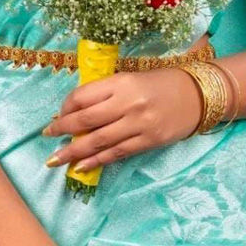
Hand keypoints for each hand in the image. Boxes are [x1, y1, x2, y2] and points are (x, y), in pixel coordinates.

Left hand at [43, 67, 204, 172]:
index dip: (66, 107)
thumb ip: (107, 92)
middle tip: (48, 135)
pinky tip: (80, 166)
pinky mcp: (148, 141)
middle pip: (86, 119)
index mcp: (122, 81)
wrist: (198, 94)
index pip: (83, 96)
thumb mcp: (132, 78)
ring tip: (55, 158)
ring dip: (73, 151)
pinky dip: (96, 161)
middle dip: (62, 129)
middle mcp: (128, 102)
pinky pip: (116, 153)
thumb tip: (76, 112)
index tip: (59, 114)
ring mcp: (139, 124)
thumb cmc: (161, 83)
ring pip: (98, 141)